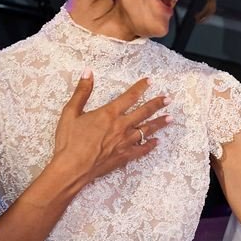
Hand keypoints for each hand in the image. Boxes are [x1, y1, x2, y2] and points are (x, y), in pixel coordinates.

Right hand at [51, 73, 169, 187]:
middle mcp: (121, 126)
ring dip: (159, 123)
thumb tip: (88, 72)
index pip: (130, 96)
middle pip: (144, 112)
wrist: (72, 168)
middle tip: (168, 99)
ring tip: (170, 118)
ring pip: (147, 130)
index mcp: (109, 114)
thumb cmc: (69, 141)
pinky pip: (142, 149)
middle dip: (157, 104)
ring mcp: (125, 142)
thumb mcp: (71, 112)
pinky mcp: (124, 156)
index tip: (150, 81)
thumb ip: (82, 92)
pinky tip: (157, 142)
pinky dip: (150, 145)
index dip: (141, 87)